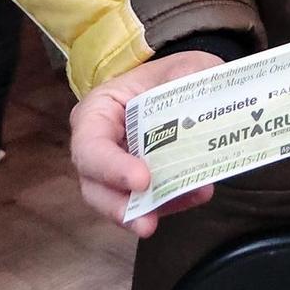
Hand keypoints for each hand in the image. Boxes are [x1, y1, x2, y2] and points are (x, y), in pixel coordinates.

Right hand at [71, 50, 223, 236]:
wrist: (188, 84)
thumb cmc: (174, 74)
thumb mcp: (183, 67)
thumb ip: (186, 78)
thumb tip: (193, 95)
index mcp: (98, 110)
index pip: (90, 145)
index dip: (111, 167)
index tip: (142, 179)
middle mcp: (99, 144)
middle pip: (95, 186)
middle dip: (120, 207)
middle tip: (147, 222)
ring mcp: (116, 169)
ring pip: (118, 202)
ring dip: (149, 211)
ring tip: (187, 202)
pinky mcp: (139, 186)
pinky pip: (148, 203)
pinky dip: (172, 203)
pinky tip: (199, 192)